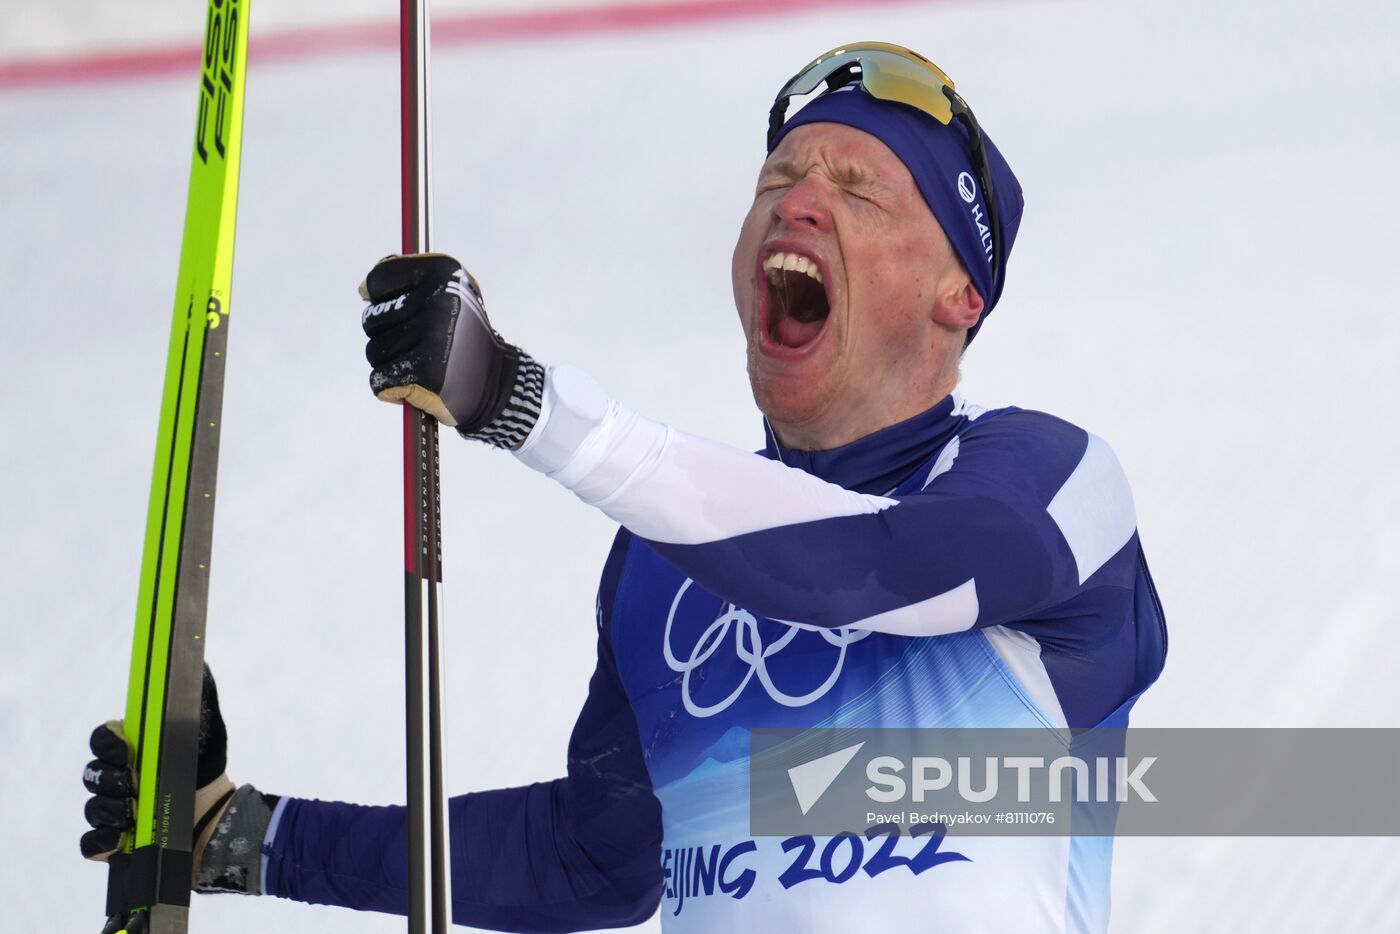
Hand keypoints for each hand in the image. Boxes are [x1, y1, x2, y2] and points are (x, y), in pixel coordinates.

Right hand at [82, 666, 275, 931]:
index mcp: (131, 749)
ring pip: (91, 808)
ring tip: (137, 814)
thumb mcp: (208, 731)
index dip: (107, 744)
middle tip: (135, 784)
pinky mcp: (112, 844)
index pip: (101, 739)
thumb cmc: (207, 769)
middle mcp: (115, 779)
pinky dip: (103, 842)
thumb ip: (200, 700)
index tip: (127, 750)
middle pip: (92, 774)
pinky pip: (91, 845)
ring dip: (112, 810)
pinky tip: (123, 839)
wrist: (217, 818)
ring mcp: (110, 812)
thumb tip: (200, 665)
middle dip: (111, 779)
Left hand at [361, 253, 544, 448]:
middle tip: (421, 343)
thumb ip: (407, 278)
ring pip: (374, 352)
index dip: (381, 298)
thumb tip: (363, 289)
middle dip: (388, 335)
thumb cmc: (463, 335)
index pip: (379, 279)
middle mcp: (439, 301)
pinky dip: (391, 388)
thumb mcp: (447, 291)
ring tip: (423, 364)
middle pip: (371, 319)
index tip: (401, 310)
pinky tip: (416, 384)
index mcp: (443, 272)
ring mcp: (432, 338)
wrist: (496, 382)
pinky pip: (378, 380)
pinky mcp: (425, 375)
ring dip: (391, 363)